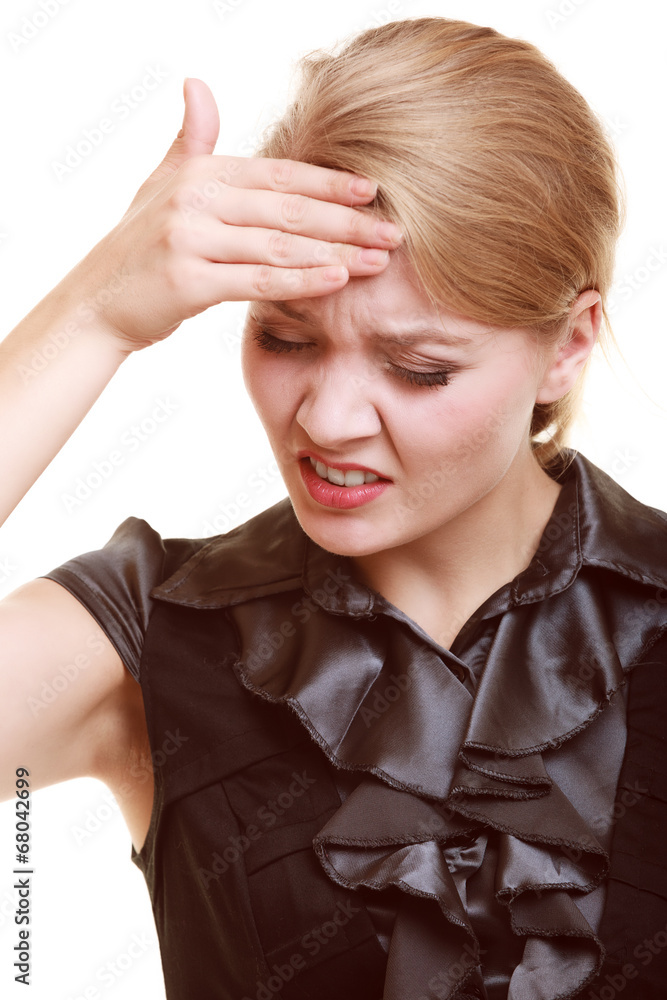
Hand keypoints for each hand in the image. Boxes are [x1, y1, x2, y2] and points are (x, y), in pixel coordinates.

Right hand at [77, 78, 402, 353]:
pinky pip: (257, 280)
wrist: (99, 299)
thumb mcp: (164, 183)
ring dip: (335, 253)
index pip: (278, 175)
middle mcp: (196, 200)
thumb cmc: (139, 243)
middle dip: (346, 221)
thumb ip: (193, 140)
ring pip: (279, 244)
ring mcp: (190, 239)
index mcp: (202, 174)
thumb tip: (196, 83)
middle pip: (287, 209)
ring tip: (377, 261)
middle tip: (392, 233)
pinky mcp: (188, 281)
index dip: (328, 182)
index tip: (372, 191)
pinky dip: (301, 280)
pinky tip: (337, 281)